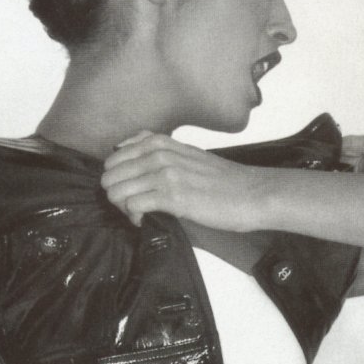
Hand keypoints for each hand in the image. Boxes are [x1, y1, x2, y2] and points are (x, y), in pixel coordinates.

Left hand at [101, 132, 262, 231]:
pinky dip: (134, 217)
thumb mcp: (187, 153)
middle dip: (116, 194)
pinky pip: (133, 206)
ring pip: (117, 191)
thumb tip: (129, 152)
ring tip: (139, 215)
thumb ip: (159, 150)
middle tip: (132, 207)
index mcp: (160, 143)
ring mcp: (166, 175)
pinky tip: (145, 221)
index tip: (132, 190)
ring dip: (123, 208)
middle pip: (110, 175)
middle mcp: (159, 155)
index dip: (118, 178)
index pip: (115, 157)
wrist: (253, 193)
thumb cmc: (223, 180)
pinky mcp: (173, 197)